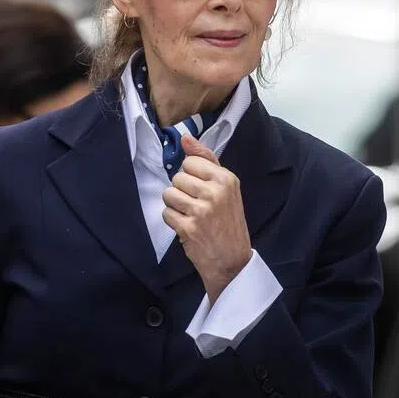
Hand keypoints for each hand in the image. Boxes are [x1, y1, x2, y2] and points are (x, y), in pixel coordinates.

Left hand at [161, 135, 251, 300]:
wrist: (232, 260)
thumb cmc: (228, 221)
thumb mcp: (226, 188)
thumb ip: (206, 160)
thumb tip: (185, 138)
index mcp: (226, 178)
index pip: (190, 162)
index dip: (191, 176)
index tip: (202, 190)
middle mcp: (215, 192)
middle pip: (177, 178)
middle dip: (182, 192)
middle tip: (197, 206)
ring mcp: (202, 210)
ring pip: (168, 194)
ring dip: (175, 207)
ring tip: (191, 216)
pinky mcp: (189, 227)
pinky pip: (166, 213)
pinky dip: (173, 221)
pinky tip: (187, 227)